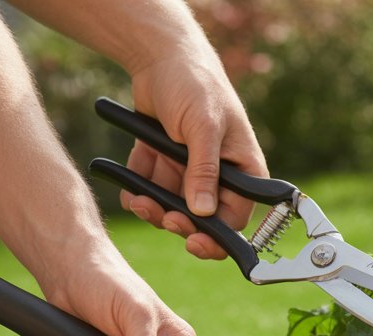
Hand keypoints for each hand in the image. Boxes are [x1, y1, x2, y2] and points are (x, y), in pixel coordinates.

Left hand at [121, 40, 267, 259]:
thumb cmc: (194, 84)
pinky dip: (139, 194)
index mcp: (243, 170)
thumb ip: (204, 170)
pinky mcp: (163, 165)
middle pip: (202, 220)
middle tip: (164, 218)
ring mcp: (189, 172)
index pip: (236, 217)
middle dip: (181, 225)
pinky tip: (130, 189)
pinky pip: (150, 191)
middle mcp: (219, 175)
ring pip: (173, 210)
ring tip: (140, 201)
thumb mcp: (203, 126)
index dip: (217, 236)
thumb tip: (204, 214)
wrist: (159, 57)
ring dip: (155, 211)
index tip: (195, 241)